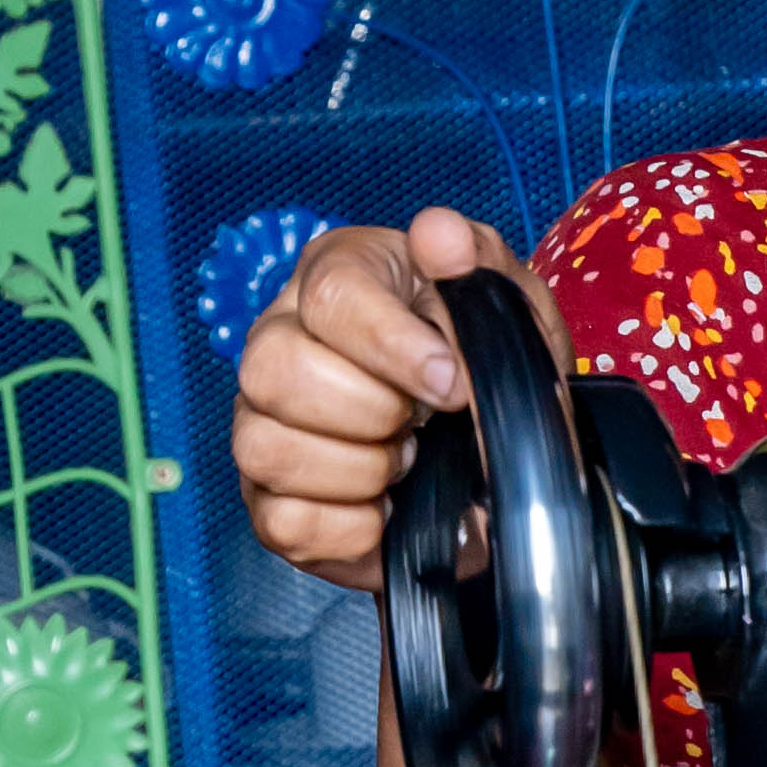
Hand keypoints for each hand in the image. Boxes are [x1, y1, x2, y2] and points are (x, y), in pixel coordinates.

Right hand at [230, 204, 553, 596]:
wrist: (493, 447)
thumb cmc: (483, 364)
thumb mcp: (504, 305)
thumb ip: (478, 263)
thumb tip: (442, 237)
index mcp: (335, 278)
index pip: (330, 297)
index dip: (394, 348)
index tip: (451, 382)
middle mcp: (278, 342)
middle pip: (275, 371)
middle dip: (370, 411)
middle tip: (421, 424)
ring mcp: (262, 422)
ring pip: (266, 448)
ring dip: (361, 470)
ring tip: (406, 462)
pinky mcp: (269, 500)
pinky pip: (285, 522)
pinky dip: (351, 530)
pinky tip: (388, 508)